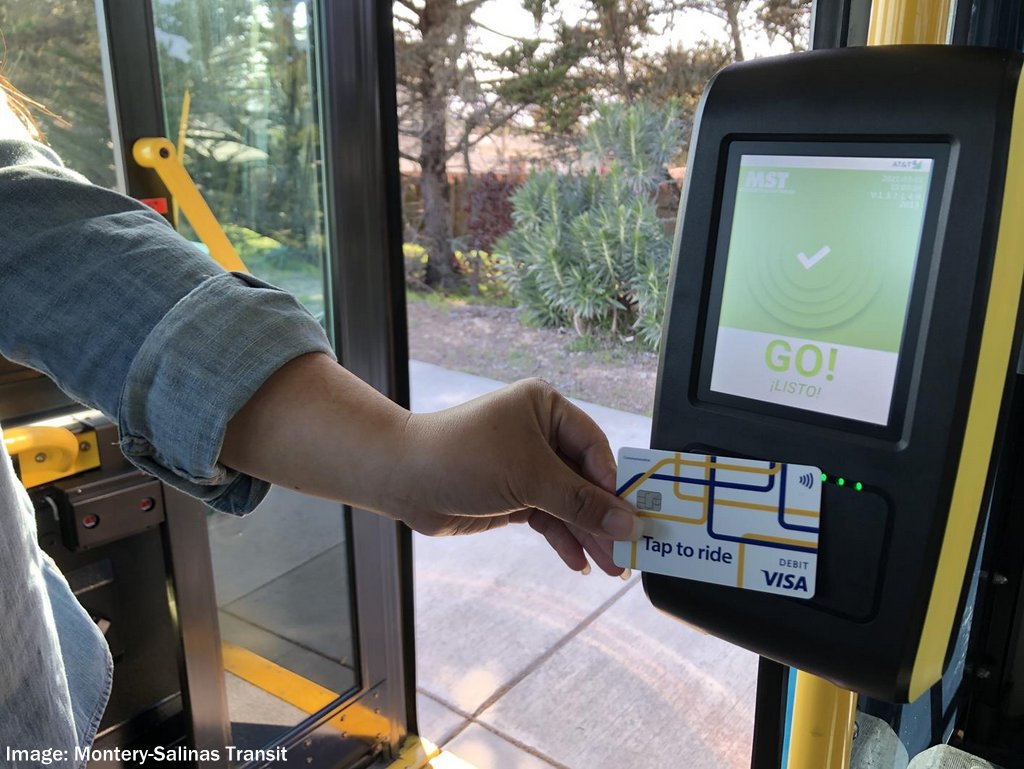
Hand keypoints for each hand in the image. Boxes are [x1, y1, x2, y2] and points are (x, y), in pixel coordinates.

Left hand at [397, 378, 641, 574]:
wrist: (403, 478)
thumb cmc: (464, 458)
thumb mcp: (529, 477)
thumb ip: (581, 502)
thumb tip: (628, 525)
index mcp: (547, 408)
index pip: (595, 449)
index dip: (614, 486)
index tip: (633, 520)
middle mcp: (540, 433)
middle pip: (585, 480)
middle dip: (603, 519)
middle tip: (629, 553)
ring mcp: (526, 466)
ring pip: (568, 504)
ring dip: (587, 535)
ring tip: (611, 568)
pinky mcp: (514, 495)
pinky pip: (548, 517)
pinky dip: (562, 538)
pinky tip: (578, 562)